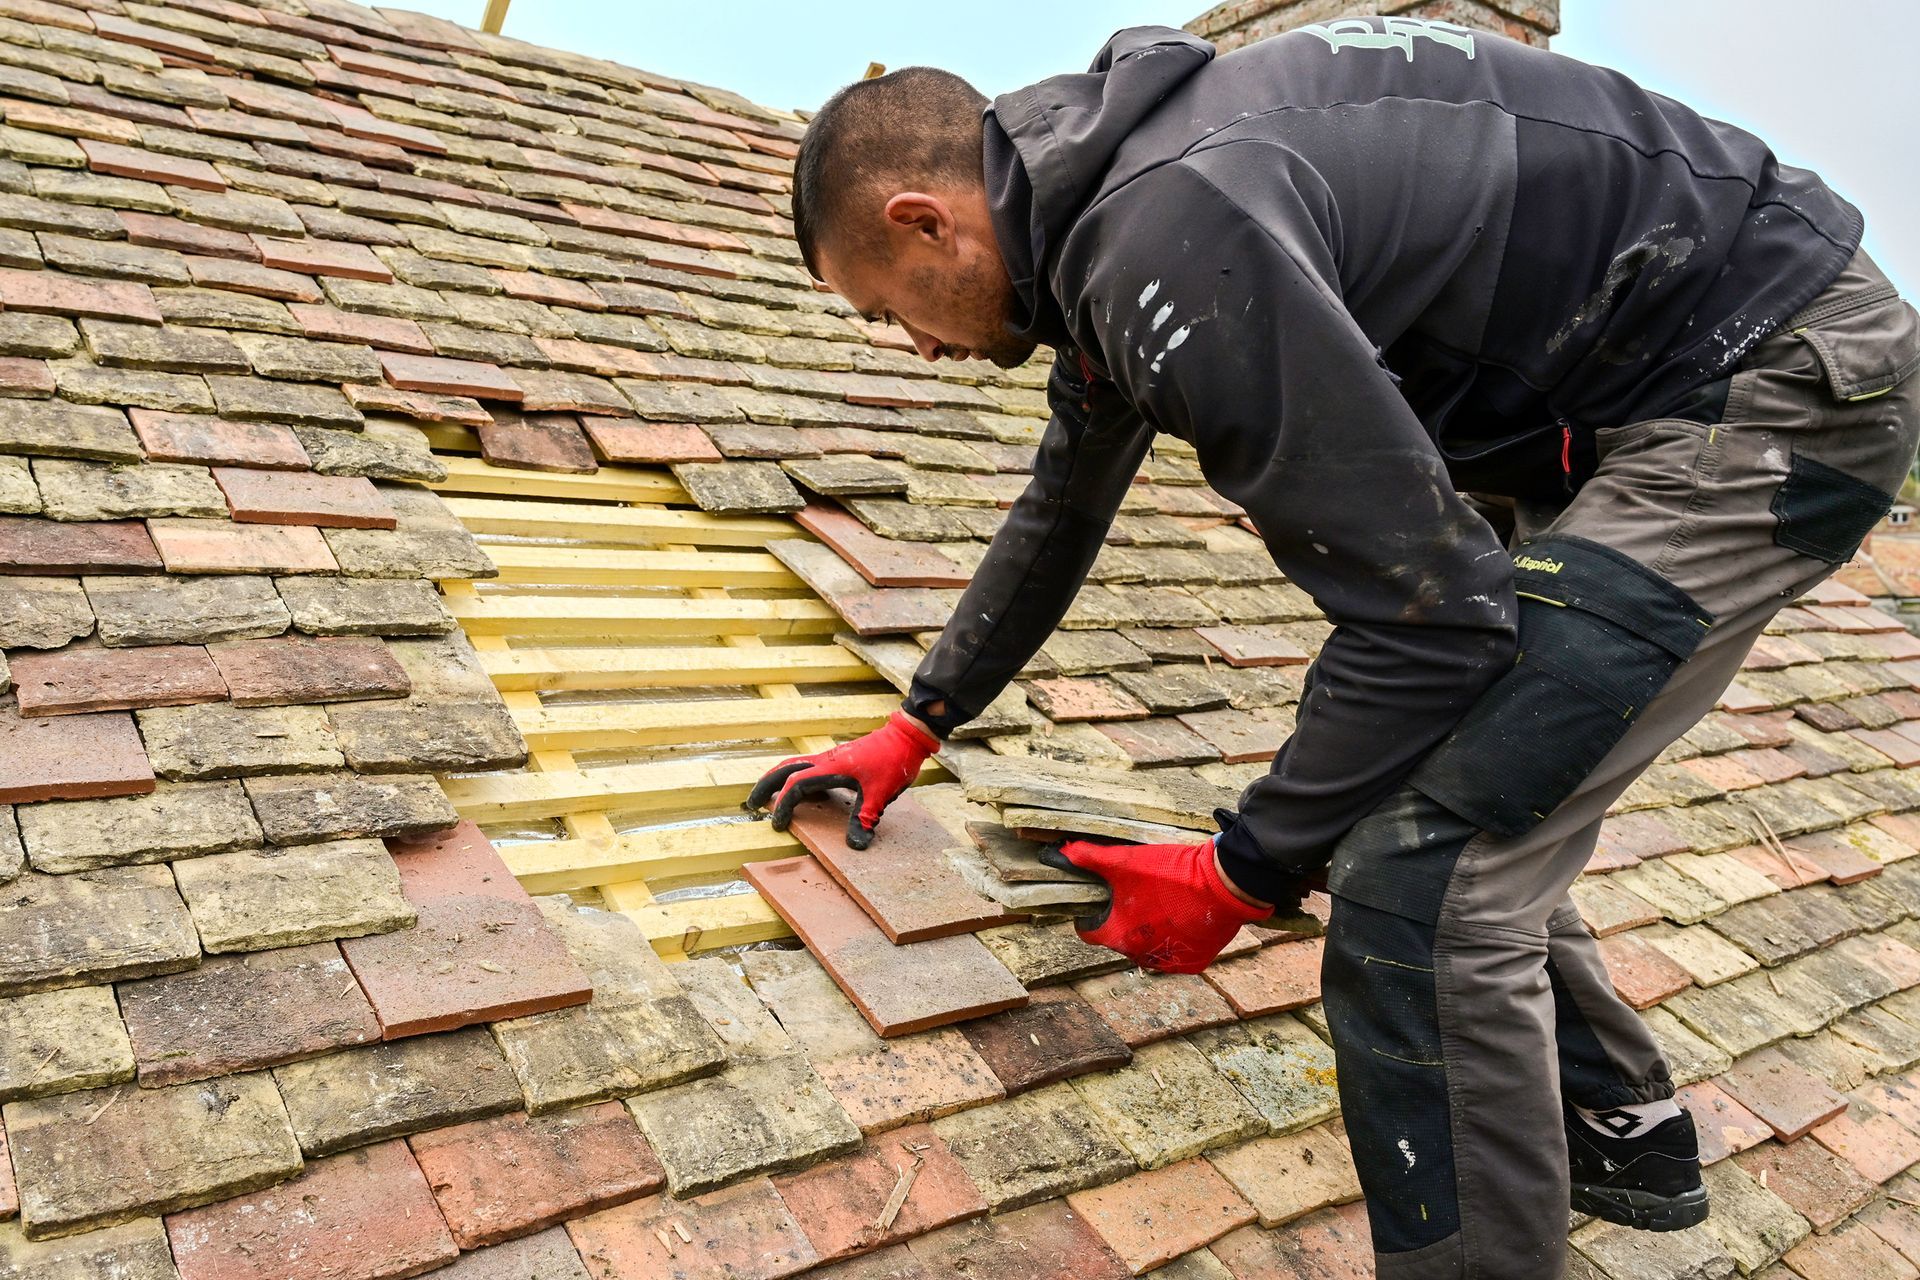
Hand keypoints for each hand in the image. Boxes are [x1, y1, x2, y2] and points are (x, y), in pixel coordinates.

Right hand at [744, 710, 938, 848]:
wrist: (906, 737)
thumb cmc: (894, 762)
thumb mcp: (881, 795)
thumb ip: (865, 819)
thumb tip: (855, 845)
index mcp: (831, 768)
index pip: (796, 786)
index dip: (783, 806)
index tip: (777, 824)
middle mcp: (826, 760)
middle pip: (785, 769)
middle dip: (766, 785)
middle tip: (752, 803)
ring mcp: (831, 757)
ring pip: (796, 765)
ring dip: (779, 780)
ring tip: (769, 797)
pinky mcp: (839, 758)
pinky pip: (810, 767)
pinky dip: (798, 778)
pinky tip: (804, 793)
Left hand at [1040, 837, 1275, 973]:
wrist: (1223, 885)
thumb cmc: (1173, 875)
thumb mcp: (1127, 862)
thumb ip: (1090, 859)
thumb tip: (1061, 853)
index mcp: (1119, 936)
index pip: (1089, 933)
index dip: (1090, 916)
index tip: (1099, 903)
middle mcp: (1140, 956)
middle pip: (1120, 938)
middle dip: (1123, 920)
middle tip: (1137, 896)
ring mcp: (1168, 963)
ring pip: (1147, 947)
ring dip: (1149, 930)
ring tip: (1162, 903)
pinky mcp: (1192, 963)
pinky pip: (1174, 952)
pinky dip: (1174, 938)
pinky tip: (1182, 916)